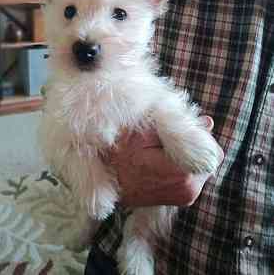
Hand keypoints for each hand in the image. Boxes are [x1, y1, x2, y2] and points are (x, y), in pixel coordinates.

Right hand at [105, 116, 223, 207]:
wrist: (110, 181)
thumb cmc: (123, 154)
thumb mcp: (144, 133)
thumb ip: (178, 127)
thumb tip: (208, 122)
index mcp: (183, 173)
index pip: (212, 149)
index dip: (200, 135)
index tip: (182, 131)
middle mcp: (189, 190)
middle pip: (211, 159)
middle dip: (196, 145)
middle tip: (171, 140)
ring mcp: (186, 198)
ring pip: (204, 167)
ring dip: (191, 156)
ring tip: (165, 151)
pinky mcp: (182, 200)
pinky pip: (195, 176)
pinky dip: (185, 166)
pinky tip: (166, 161)